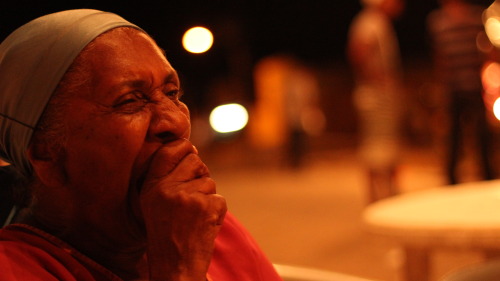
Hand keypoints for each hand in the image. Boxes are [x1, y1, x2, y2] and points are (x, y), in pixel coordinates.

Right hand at [139, 139, 226, 280]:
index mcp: (151, 186)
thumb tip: (193, 150)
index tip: (189, 149)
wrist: (175, 266)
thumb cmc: (166, 235)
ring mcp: (187, 196)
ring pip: (209, 182)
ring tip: (194, 218)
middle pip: (195, 161)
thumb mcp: (154, 204)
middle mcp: (167, 188)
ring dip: (207, 198)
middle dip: (199, 175)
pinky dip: (216, 212)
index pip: (169, 151)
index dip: (183, 146)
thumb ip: (167, 178)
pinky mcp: (206, 206)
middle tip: (192, 200)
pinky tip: (203, 226)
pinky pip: (219, 198)